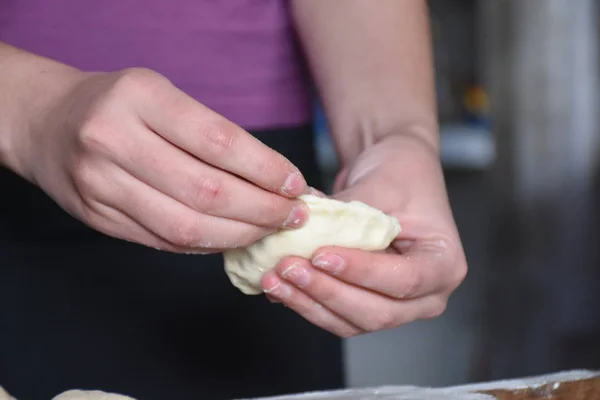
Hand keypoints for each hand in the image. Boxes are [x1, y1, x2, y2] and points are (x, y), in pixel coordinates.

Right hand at [12, 68, 308, 251]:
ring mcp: (100, 184)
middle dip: (262, 210)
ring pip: (186, 227)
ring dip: (240, 235)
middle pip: (207, 191)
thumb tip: (275, 181)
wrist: (49, 122)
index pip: (219, 141)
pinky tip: (232, 238)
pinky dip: (207, 245)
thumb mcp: (163, 96)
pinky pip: (165, 242)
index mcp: (140, 97)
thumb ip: (211, 135)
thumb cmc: (121, 105)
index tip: (296, 184)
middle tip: (293, 215)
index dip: (265, 169)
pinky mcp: (97, 218)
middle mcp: (114, 140)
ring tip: (269, 230)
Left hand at [261, 134, 466, 336]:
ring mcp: (396, 305)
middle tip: (290, 267)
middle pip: (377, 312)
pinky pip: (336, 316)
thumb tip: (298, 233)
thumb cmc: (399, 174)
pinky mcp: (367, 304)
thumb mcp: (379, 187)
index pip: (404, 280)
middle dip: (328, 292)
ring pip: (352, 321)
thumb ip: (344, 217)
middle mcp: (426, 295)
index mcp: (444, 264)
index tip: (322, 255)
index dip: (361, 272)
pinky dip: (306, 303)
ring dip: (310, 303)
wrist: (392, 171)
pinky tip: (279, 287)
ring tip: (275, 278)